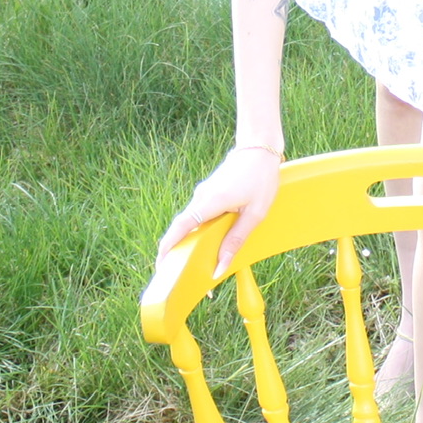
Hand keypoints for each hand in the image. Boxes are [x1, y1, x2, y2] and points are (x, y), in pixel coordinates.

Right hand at [158, 146, 282, 273]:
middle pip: (181, 227)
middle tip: (177, 274)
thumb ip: (236, 240)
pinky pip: (199, 214)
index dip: (169, 246)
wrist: (260, 148)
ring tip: (195, 263)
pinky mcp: (208, 192)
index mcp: (211, 201)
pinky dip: (199, 229)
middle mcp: (201, 197)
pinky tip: (209, 241)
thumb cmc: (261, 179)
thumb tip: (220, 267)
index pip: (181, 226)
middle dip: (176, 250)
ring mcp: (203, 193)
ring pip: (190, 221)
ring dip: (189, 240)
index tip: (161, 264)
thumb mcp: (255, 214)